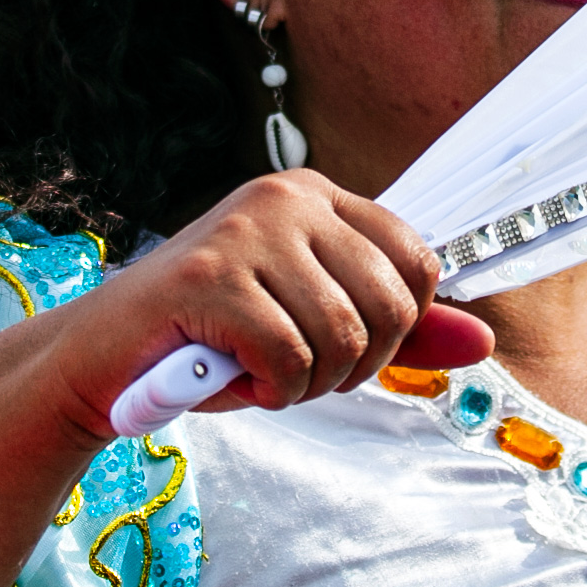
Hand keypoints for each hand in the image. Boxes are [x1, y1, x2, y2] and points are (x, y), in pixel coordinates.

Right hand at [63, 171, 490, 436]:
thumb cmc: (212, 339)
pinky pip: (289, 356)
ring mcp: (246, 232)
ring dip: (308, 384)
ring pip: (342, 336)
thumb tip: (483, 342)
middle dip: (353, 365)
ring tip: (261, 374)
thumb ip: (398, 330)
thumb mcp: (315, 327)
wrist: (103, 358)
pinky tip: (236, 380)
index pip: (417, 262)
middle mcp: (285, 198)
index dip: (395, 328)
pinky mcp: (210, 277)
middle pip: (388, 305)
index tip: (341, 346)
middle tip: (297, 371)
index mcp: (315, 196)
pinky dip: (271, 390)